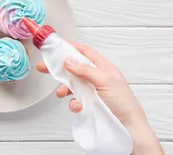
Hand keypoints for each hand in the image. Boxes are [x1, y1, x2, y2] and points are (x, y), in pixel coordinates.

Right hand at [37, 42, 163, 154]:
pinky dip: (73, 103)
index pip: (85, 53)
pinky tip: (77, 106)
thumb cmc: (124, 102)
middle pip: (74, 68)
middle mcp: (96, 77)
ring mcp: (91, 91)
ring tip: (60, 93)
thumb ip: (86, 70)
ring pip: (72, 86)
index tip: (57, 46)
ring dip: (64, 88)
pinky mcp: (88, 104)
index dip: (72, 48)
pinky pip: (75, 100)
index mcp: (103, 67)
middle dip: (60, 68)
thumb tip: (68, 61)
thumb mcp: (105, 81)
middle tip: (44, 67)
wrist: (129, 127)